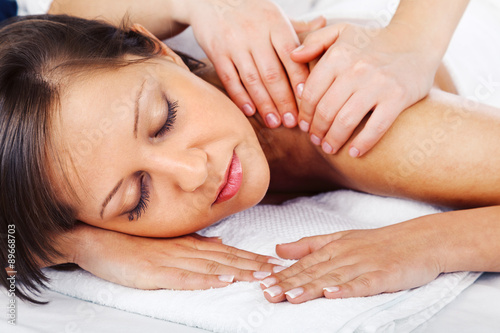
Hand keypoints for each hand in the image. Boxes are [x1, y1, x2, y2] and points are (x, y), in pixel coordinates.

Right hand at [72, 224, 277, 289]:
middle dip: (254, 266)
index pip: (228, 252)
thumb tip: (220, 243)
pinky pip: (184, 277)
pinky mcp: (155, 272)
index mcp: (189, 244)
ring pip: (212, 267)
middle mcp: (185, 250)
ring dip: (239, 272)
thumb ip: (195, 242)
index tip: (273, 262)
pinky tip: (222, 282)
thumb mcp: (168, 240)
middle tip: (278, 271)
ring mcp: (171, 260)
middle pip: (226, 259)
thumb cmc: (133, 241)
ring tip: (261, 277)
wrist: (97, 239)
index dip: (252, 257)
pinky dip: (205, 280)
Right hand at [185, 0, 308, 127]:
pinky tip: (251, 112)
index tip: (308, 100)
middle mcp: (255, 33)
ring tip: (275, 122)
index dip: (299, 80)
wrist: (210, 0)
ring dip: (264, 104)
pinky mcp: (217, 52)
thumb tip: (324, 23)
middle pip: (272, 73)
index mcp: (274, 23)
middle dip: (284, 100)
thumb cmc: (249, 10)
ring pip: (252, 79)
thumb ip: (298, 26)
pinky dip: (240, 97)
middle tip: (293, 121)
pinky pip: (230, 79)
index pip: (291, 56)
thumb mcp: (274, 13)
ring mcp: (234, 43)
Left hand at [260, 221, 443, 302]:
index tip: (262, 283)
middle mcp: (345, 255)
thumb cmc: (378, 242)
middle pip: (313, 272)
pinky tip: (332, 295)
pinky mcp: (384, 275)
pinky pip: (363, 284)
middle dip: (289, 284)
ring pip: (333, 278)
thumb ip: (308, 244)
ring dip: (311, 288)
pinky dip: (347, 289)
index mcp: (333, 248)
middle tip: (268, 294)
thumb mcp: (340, 238)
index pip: (303, 264)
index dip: (282, 275)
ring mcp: (364, 265)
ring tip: (291, 297)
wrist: (420, 240)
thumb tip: (277, 248)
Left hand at [292, 23, 440, 156]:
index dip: (304, 114)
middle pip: (326, 110)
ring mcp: (378, 84)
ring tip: (329, 147)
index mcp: (338, 55)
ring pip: (346, 121)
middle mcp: (356, 69)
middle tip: (315, 140)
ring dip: (334, 140)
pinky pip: (375, 127)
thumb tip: (293, 56)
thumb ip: (315, 41)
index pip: (311, 92)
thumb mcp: (342, 32)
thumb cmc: (372, 42)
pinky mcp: (397, 97)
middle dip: (317, 130)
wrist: (416, 42)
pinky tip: (354, 153)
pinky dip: (363, 143)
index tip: (304, 126)